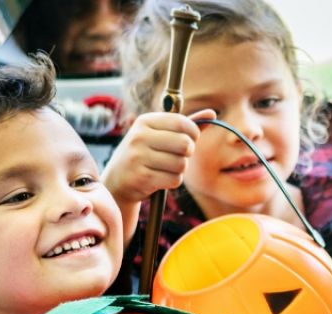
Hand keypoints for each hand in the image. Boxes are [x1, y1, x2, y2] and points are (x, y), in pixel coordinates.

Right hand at [101, 108, 215, 207]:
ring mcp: (138, 157)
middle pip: (185, 144)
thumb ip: (186, 125)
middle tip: (178, 155)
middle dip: (187, 153)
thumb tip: (212, 113)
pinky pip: (174, 179)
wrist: (118, 180)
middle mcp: (140, 136)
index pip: (182, 123)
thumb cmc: (146, 154)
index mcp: (146, 121)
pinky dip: (173, 181)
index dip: (193, 133)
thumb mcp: (160, 134)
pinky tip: (161, 178)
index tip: (190, 139)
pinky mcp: (142, 177)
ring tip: (166, 167)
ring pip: (181, 164)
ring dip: (179, 169)